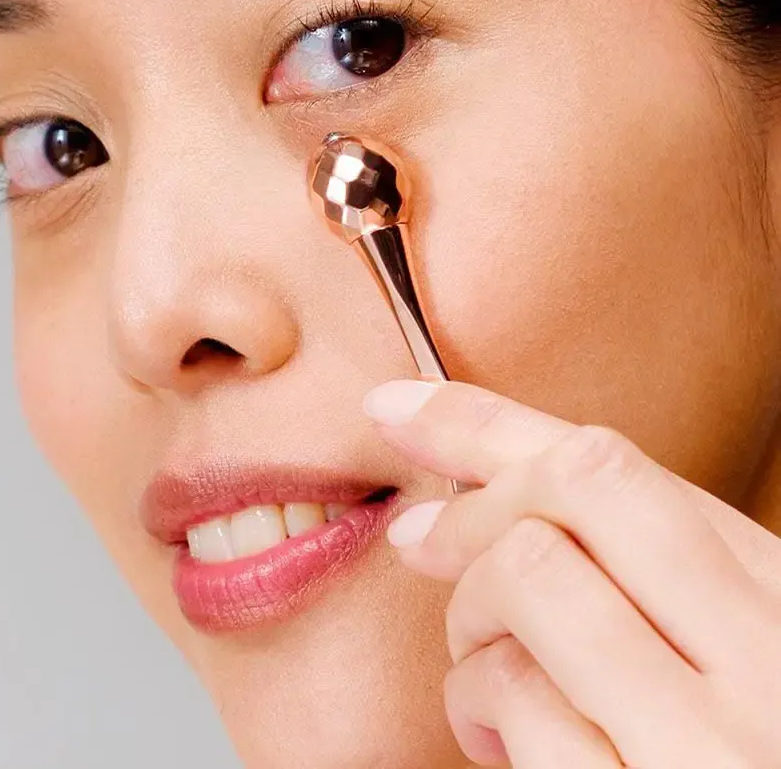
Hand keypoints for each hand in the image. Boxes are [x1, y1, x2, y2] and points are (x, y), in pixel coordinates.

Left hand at [364, 379, 780, 767]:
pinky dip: (482, 706)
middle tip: (425, 539)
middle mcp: (771, 671)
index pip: (619, 465)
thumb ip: (639, 560)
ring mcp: (711, 755)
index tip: (396, 406)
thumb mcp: (720, 641)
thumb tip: (474, 468)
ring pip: (531, 581)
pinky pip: (519, 706)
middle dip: (477, 504)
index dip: (486, 420)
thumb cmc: (737, 743)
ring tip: (484, 662)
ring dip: (472, 617)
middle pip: (576, 492)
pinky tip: (502, 741)